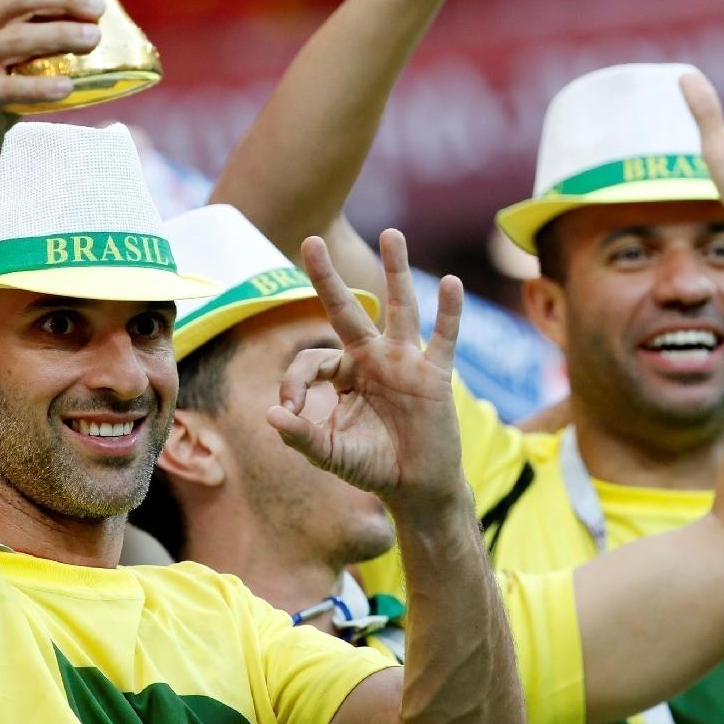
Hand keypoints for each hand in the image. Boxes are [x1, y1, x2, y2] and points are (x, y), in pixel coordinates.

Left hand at [268, 229, 467, 517]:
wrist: (417, 489)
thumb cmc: (372, 468)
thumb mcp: (331, 455)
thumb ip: (302, 437)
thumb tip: (271, 414)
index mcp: (345, 374)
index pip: (313, 360)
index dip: (295, 382)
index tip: (290, 410)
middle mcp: (373, 359)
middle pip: (347, 309)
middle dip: (328, 278)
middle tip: (311, 241)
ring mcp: (405, 362)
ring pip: (401, 308)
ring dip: (396, 271)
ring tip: (391, 234)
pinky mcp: (434, 375)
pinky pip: (443, 338)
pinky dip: (449, 312)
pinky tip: (451, 284)